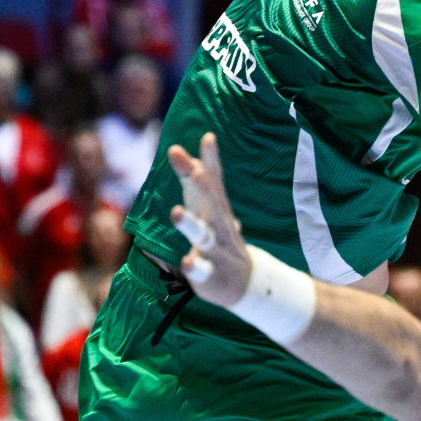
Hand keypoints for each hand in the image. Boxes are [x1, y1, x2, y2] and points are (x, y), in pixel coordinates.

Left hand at [168, 134, 253, 305]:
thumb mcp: (210, 208)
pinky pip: (202, 271)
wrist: (245, 284)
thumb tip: (185, 146)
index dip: (211, 160)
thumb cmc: (221, 238)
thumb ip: (197, 177)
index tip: (208, 137)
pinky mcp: (210, 275)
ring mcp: (216, 250)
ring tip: (175, 212)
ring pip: (203, 236)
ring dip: (190, 224)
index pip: (214, 181)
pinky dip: (195, 266)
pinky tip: (185, 262)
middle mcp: (219, 226)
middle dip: (202, 185)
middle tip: (195, 168)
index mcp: (216, 209)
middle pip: (212, 203)